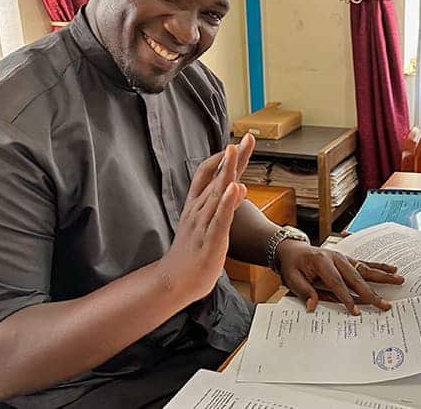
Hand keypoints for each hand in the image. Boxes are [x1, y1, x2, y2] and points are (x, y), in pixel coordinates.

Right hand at [162, 135, 255, 301]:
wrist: (174, 281)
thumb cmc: (192, 253)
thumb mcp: (207, 224)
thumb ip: (223, 204)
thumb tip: (239, 186)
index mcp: (195, 205)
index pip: (206, 173)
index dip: (220, 157)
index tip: (236, 143)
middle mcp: (198, 210)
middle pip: (216, 177)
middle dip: (232, 157)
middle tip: (246, 138)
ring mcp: (203, 224)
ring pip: (217, 193)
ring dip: (227, 171)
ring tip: (236, 150)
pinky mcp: (211, 239)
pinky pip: (220, 218)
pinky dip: (228, 202)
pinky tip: (236, 187)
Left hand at [276, 240, 403, 314]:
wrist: (293, 250)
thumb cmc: (293, 266)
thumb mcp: (292, 279)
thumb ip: (303, 291)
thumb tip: (313, 306)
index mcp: (321, 261)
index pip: (336, 282)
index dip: (346, 298)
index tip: (356, 311)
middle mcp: (336, 257)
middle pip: (356, 277)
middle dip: (371, 293)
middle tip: (385, 305)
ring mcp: (343, 257)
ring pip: (365, 269)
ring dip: (382, 276)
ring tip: (399, 280)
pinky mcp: (348, 260)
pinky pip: (365, 264)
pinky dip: (379, 267)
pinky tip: (392, 269)